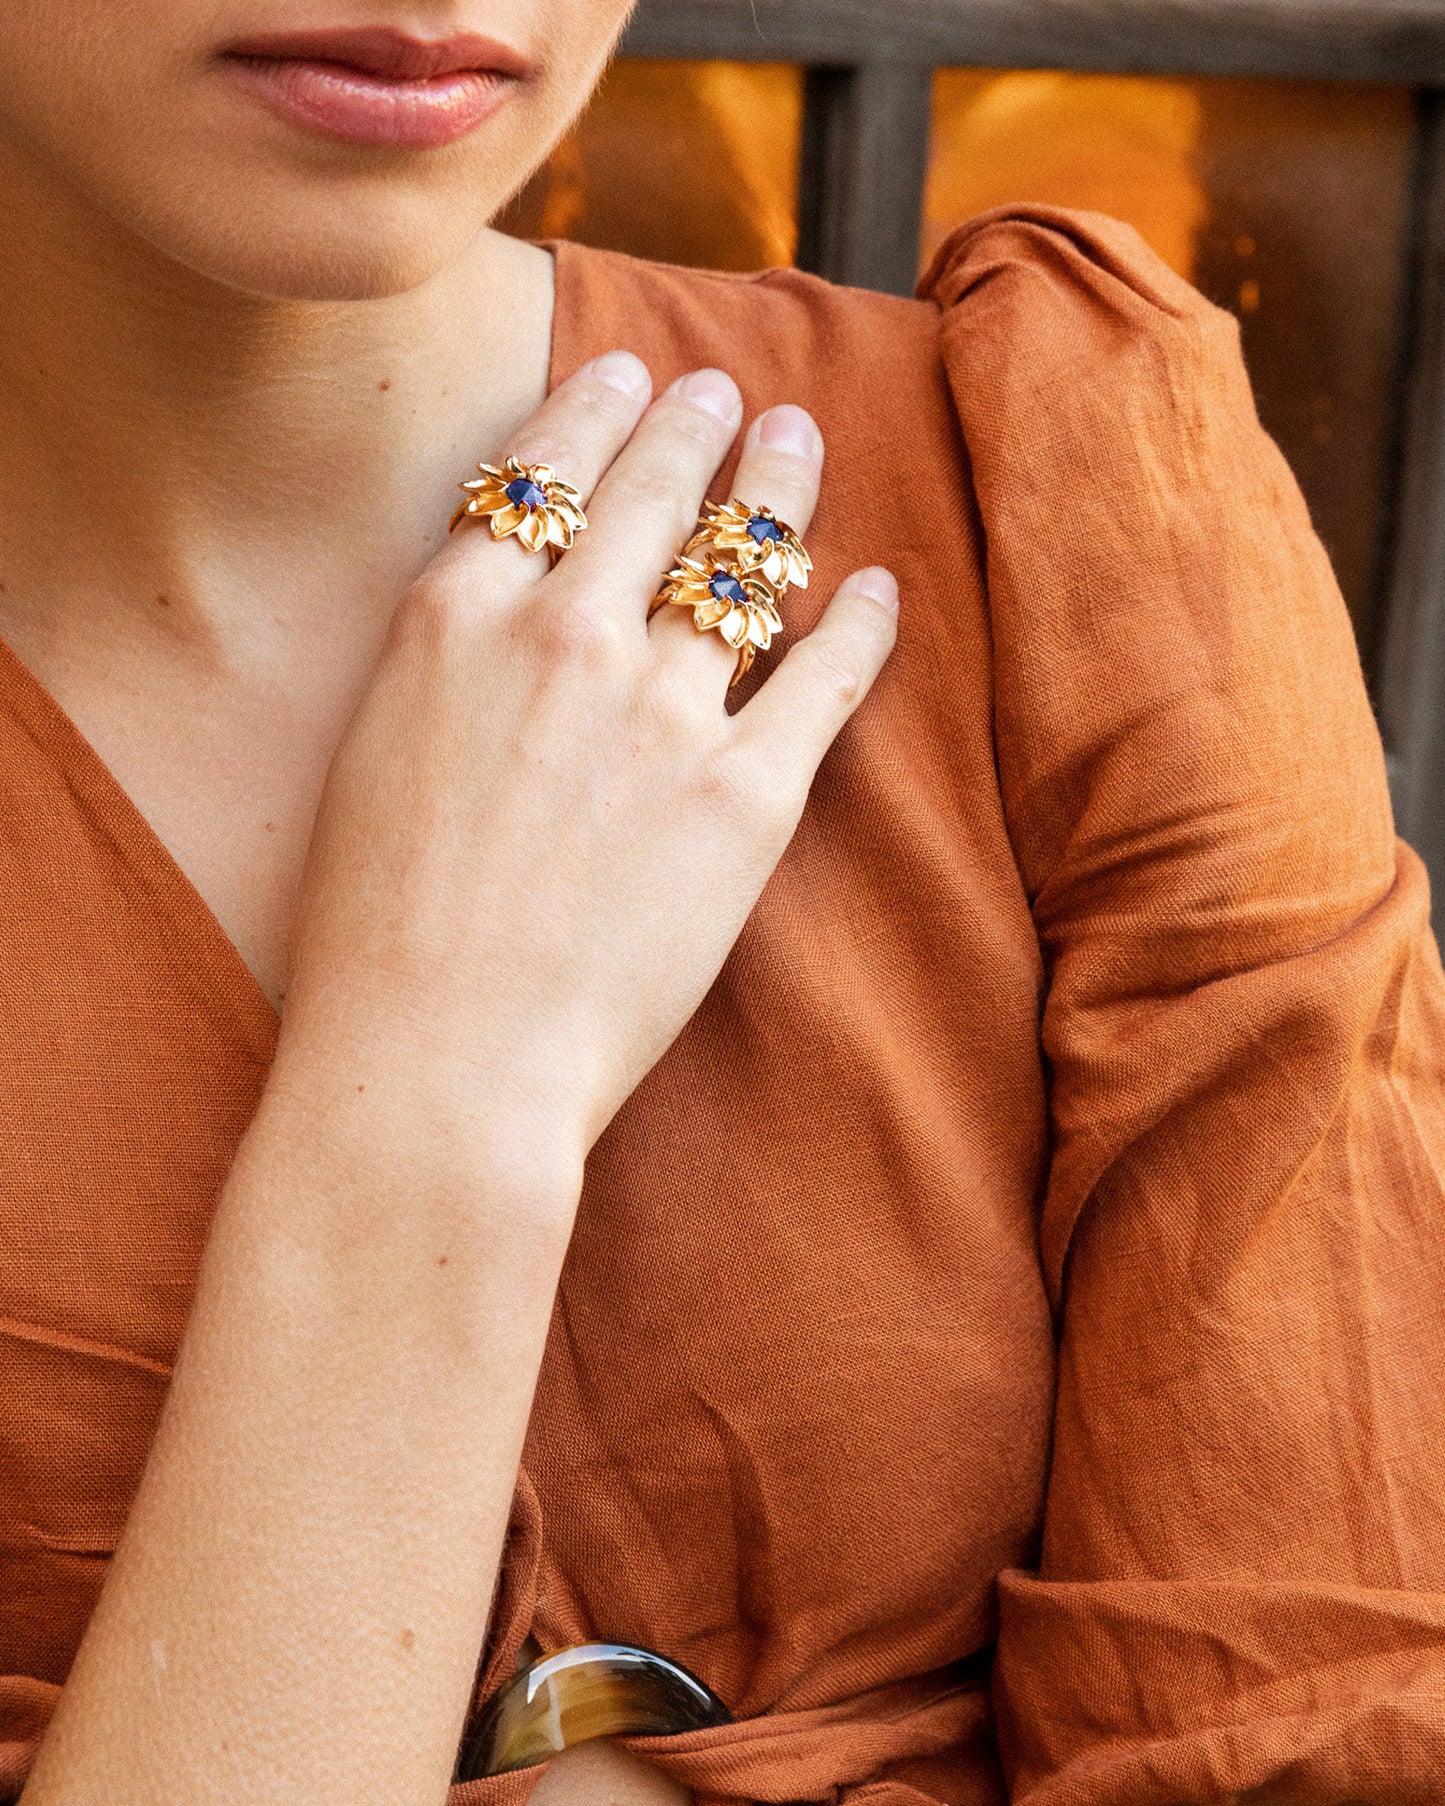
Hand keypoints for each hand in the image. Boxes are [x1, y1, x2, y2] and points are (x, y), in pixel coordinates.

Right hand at [280, 351, 897, 1168]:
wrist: (439, 1062)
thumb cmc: (376, 936)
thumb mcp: (372, 757)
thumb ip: (443, 664)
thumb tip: (496, 611)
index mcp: (455, 620)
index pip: (542, 470)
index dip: (595, 409)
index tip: (626, 374)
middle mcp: (564, 637)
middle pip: (653, 491)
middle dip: (697, 421)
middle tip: (728, 390)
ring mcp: (662, 712)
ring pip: (745, 560)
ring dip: (780, 488)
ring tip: (798, 446)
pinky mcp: (747, 795)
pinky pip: (827, 675)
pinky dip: (862, 622)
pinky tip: (877, 588)